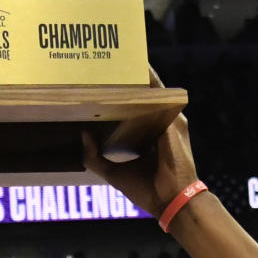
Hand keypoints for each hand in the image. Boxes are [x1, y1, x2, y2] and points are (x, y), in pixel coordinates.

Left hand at [82, 66, 198, 217]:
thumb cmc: (148, 190)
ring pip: (154, 91)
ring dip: (141, 75)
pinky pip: (160, 95)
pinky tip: (138, 67)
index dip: (124, 97)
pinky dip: (149, 82)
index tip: (108, 81)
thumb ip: (95, 157)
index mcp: (150, 136)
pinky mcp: (174, 122)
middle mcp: (163, 125)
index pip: (137, 110)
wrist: (171, 201)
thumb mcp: (113, 173)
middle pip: (146, 96)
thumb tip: (83, 135)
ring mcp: (171, 121)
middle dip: (131, 80)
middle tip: (111, 62)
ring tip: (123, 55)